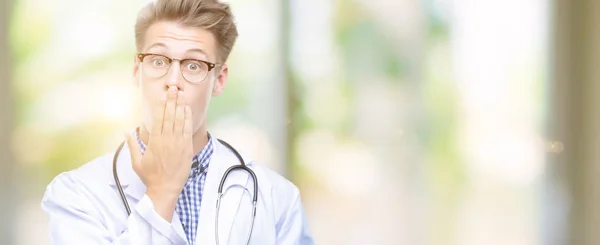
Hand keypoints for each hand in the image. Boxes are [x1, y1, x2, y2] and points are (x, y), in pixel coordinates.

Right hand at [125, 86, 193, 220]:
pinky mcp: (186, 148)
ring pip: (179, 120)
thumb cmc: (150, 176)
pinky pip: (187, 129)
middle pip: (169, 116)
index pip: (158, 118)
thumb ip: (132, 144)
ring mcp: (178, 143)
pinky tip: (187, 109)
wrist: (165, 189)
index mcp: (154, 141)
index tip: (162, 94)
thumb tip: (126, 131)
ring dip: (180, 106)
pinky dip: (188, 118)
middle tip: (173, 88)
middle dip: (171, 101)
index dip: (161, 105)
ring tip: (181, 94)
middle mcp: (166, 139)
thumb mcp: (137, 161)